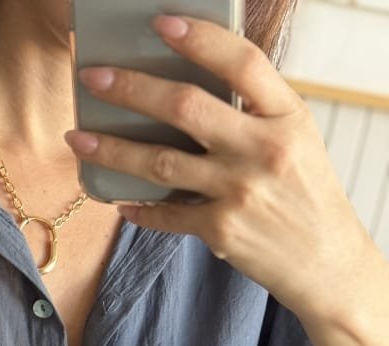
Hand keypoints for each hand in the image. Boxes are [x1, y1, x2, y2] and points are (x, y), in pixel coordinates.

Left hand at [64, 14, 373, 323]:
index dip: (200, 39)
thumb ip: (256, 112)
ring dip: (112, 150)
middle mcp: (263, 150)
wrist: (326, 262)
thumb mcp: (298, 140)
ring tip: (78, 139)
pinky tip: (119, 202)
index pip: (242, 63)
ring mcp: (239, 192)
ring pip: (161, 163)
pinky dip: (139, 208)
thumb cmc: (306, 194)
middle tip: (94, 77)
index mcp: (286, 117)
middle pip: (186, 107)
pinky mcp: (221, 231)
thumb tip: (193, 88)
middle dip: (132, 89)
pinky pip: (166, 214)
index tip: (161, 23)